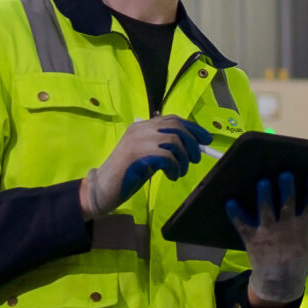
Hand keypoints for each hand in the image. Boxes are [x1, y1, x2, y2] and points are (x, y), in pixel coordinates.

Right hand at [82, 116, 210, 216]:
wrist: (102, 189)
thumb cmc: (126, 175)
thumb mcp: (148, 157)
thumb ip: (164, 148)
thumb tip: (192, 147)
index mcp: (141, 126)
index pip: (172, 119)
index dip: (192, 128)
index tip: (205, 139)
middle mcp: (139, 129)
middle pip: (175, 126)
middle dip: (192, 141)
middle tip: (196, 158)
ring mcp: (137, 141)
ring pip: (173, 140)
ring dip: (184, 158)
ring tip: (181, 171)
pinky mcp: (137, 156)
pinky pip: (167, 156)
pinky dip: (175, 167)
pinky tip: (172, 176)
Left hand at [226, 171, 307, 305]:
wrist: (280, 279)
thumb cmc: (303, 254)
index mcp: (304, 224)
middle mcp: (286, 226)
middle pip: (286, 204)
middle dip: (285, 189)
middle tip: (284, 174)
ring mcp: (267, 231)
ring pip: (265, 211)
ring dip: (263, 197)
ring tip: (263, 182)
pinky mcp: (251, 236)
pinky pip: (242, 224)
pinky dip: (236, 214)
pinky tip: (230, 202)